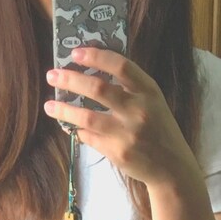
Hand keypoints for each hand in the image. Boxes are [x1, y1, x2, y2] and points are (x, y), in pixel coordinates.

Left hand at [44, 47, 197, 190]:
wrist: (171, 167)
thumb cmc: (158, 129)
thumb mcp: (152, 102)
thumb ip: (129, 87)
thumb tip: (91, 71)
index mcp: (149, 91)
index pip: (120, 66)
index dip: (96, 56)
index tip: (76, 52)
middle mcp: (139, 110)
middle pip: (98, 89)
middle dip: (71, 80)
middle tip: (52, 75)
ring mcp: (127, 133)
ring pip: (87, 117)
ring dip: (64, 110)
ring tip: (49, 105)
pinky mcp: (118, 153)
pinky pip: (90, 138)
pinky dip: (78, 131)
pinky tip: (71, 127)